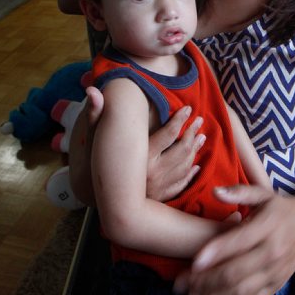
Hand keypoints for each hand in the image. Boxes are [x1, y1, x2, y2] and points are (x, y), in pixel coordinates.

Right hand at [70, 89, 204, 204]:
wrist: (98, 203)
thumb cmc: (94, 166)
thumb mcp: (93, 139)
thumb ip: (95, 114)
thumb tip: (92, 90)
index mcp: (140, 156)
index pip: (168, 134)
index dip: (180, 119)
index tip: (189, 108)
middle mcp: (152, 173)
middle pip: (181, 150)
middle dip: (192, 133)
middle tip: (200, 120)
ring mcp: (158, 188)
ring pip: (184, 166)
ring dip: (195, 150)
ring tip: (201, 136)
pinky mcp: (160, 198)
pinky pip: (181, 184)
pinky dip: (190, 173)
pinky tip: (196, 165)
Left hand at [173, 185, 294, 294]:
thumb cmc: (280, 208)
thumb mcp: (263, 193)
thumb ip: (238, 192)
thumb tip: (215, 191)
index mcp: (267, 226)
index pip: (238, 242)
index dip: (214, 253)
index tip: (193, 263)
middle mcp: (272, 252)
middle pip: (235, 273)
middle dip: (205, 282)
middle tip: (181, 286)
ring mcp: (275, 271)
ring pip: (241, 292)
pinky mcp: (277, 284)